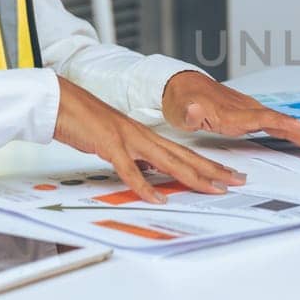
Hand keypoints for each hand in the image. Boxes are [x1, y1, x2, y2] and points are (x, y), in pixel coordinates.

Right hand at [53, 75, 244, 201]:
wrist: (61, 101)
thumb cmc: (86, 122)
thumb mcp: (116, 143)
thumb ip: (134, 157)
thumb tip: (146, 173)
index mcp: (146, 136)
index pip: (185, 153)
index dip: (209, 164)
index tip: (229, 174)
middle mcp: (143, 136)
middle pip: (185, 156)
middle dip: (214, 170)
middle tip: (238, 181)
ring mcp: (128, 140)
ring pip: (167, 161)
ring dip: (192, 177)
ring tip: (214, 189)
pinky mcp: (109, 146)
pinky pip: (130, 170)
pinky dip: (144, 186)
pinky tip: (157, 199)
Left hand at [161, 71, 299, 157]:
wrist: (183, 85)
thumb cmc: (182, 100)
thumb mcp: (180, 109)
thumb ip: (189, 113)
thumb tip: (194, 110)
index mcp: (234, 112)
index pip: (264, 119)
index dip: (284, 125)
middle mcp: (249, 110)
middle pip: (285, 124)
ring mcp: (254, 112)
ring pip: (287, 125)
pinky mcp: (254, 116)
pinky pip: (282, 126)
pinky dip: (299, 134)